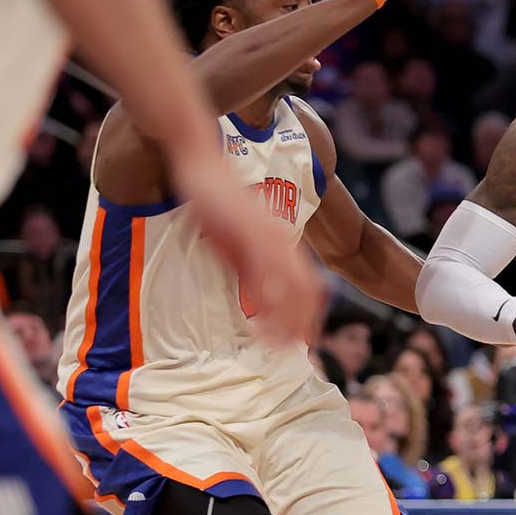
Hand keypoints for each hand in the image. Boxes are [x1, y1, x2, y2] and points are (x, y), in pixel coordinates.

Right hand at [171, 149, 322, 344]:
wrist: (203, 165)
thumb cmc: (218, 203)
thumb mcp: (238, 242)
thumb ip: (250, 268)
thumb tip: (257, 298)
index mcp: (284, 244)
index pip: (311, 285)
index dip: (312, 314)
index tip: (307, 339)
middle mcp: (283, 241)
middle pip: (308, 290)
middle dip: (304, 323)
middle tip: (297, 350)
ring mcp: (268, 237)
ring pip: (289, 285)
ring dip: (287, 318)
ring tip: (280, 345)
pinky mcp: (248, 233)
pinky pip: (264, 270)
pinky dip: (266, 297)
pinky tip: (261, 318)